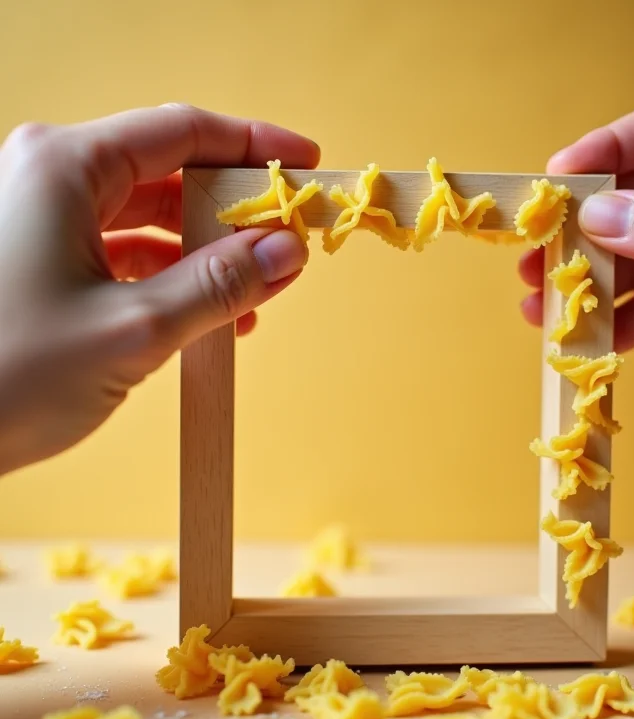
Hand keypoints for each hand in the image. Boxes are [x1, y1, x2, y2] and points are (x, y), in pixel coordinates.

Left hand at [0, 104, 319, 474]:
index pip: (182, 132)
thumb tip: (286, 250)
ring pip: (150, 220)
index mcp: (65, 168)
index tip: (303, 163)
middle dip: (234, 210)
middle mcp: (50, 181)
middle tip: (288, 238)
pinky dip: (173, 280)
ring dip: (208, 253)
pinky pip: (126, 256)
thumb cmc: (7, 372)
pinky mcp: (43, 265)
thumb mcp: (134, 327)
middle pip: (169, 174)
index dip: (252, 145)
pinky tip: (211, 314)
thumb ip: (219, 284)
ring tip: (260, 292)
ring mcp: (43, 223)